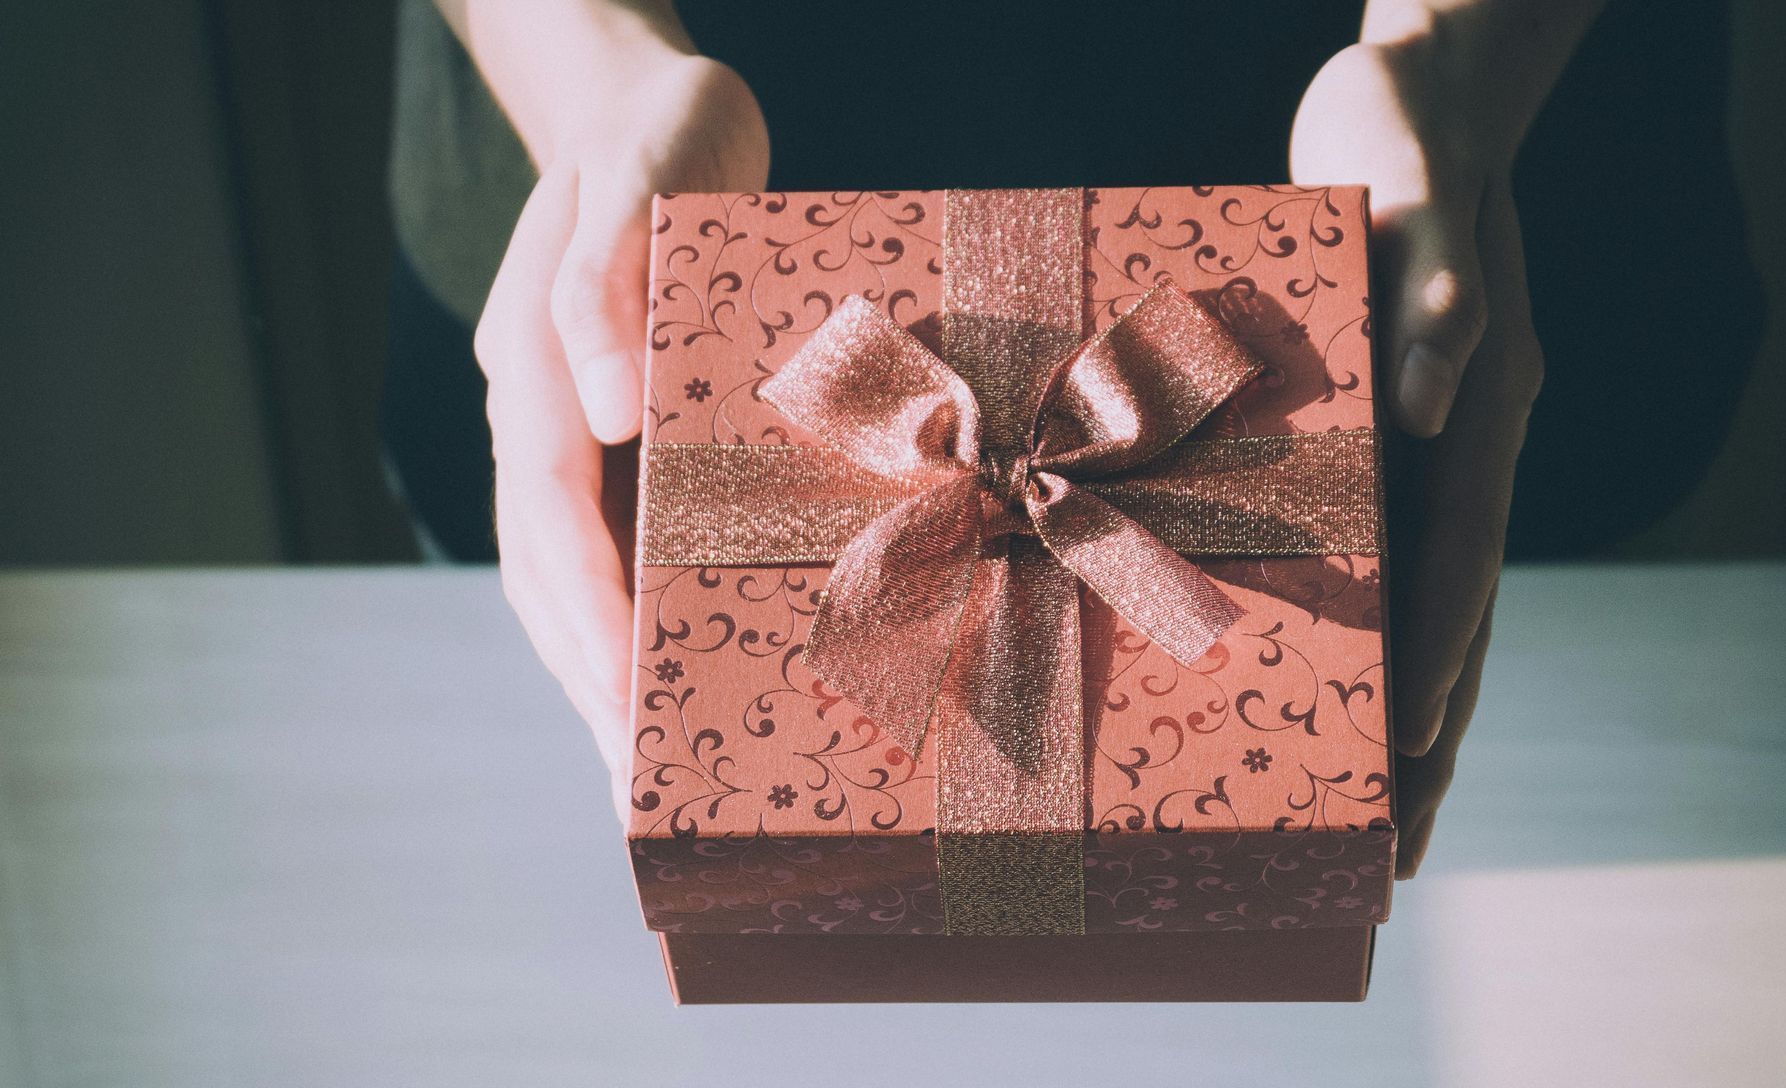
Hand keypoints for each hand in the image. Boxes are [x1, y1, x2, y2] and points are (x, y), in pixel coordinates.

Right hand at [474, 55, 768, 818]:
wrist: (655, 113)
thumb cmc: (660, 140)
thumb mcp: (642, 179)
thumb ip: (607, 281)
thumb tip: (611, 407)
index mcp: (536, 367)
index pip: (551, 514)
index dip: (587, 615)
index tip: (622, 703)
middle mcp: (547, 412)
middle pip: (547, 570)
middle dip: (588, 680)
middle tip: (637, 787)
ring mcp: (577, 429)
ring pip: (574, 570)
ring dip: (603, 669)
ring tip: (645, 766)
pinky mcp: (624, 432)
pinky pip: (620, 538)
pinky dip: (639, 611)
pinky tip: (678, 665)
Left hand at [1291, 41, 1545, 876]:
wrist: (1410, 101)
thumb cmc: (1404, 127)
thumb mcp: (1412, 180)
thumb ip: (1438, 281)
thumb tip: (1444, 400)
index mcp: (1478, 407)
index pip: (1466, 560)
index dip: (1442, 662)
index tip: (1417, 763)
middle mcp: (1462, 448)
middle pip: (1454, 617)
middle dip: (1427, 741)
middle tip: (1397, 859)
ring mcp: (1427, 453)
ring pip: (1419, 607)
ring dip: (1399, 719)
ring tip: (1370, 826)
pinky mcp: (1379, 440)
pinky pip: (1374, 556)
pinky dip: (1358, 640)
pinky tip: (1320, 695)